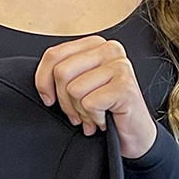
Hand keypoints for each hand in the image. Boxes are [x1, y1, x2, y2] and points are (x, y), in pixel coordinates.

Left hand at [36, 36, 158, 158]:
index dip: (43, 81)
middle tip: (78, 112)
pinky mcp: (126, 86)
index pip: (53, 54)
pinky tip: (105, 118)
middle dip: (65, 101)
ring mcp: (120, 66)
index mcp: (96, 44)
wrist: (136, 134)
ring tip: (94, 115)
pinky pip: (90, 103)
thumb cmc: (108, 109)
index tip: (49, 98)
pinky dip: (94, 118)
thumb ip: (64, 71)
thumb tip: (43, 79)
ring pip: (74, 90)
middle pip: (61, 72)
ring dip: (81, 111)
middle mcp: (110, 49)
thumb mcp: (81, 84)